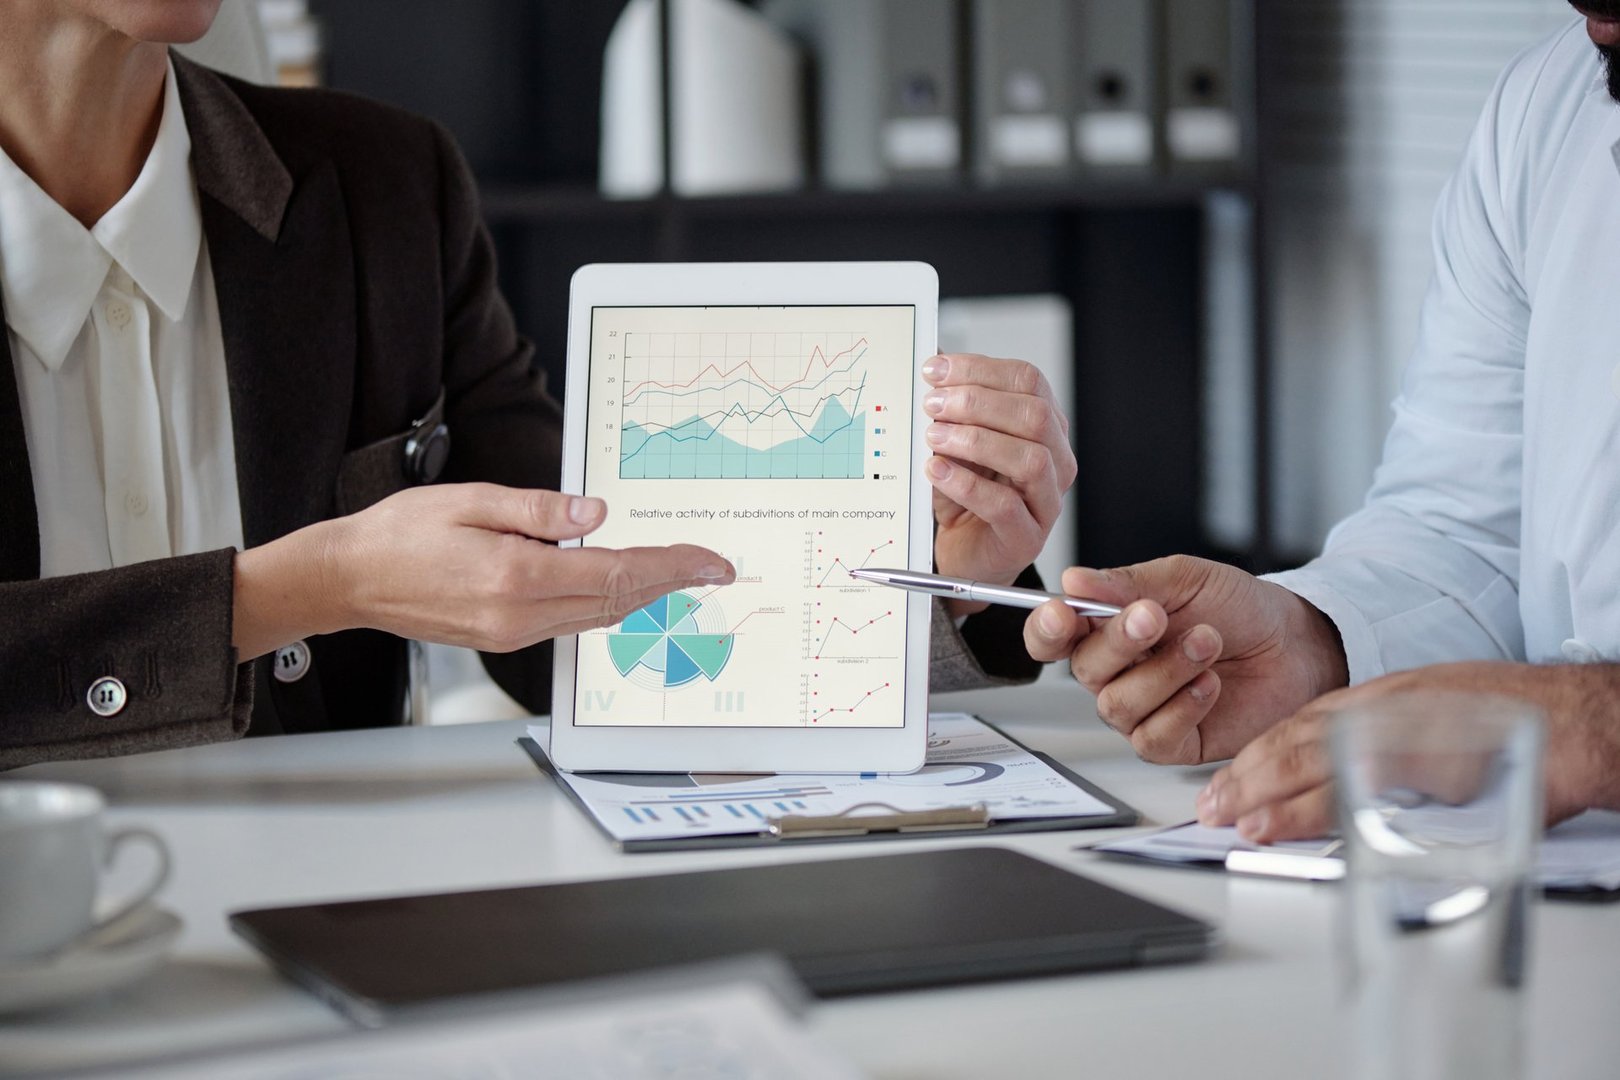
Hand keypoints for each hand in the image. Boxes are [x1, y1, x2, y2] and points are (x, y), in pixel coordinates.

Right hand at [234, 484, 733, 657]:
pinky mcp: (504, 638)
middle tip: (712, 567)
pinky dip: (605, 604)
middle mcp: (520, 615)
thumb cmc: (400, 533)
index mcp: (515, 576)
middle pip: (617, 601)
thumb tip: (598, 514)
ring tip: (679, 574)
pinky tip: (620, 585)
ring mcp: (512, 634)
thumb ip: (540, 510)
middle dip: (670, 582)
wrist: (350, 579)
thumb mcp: (473, 500)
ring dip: (642, 596)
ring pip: (598, 618)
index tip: (710, 562)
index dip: (671, 567)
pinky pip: (571, 623)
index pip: (616, 573)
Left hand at [923, 353, 1076, 615]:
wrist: (964, 553)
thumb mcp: (955, 442)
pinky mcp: (1026, 538)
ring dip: (976, 441)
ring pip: (1031, 460)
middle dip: (977, 402)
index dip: (980, 369)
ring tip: (934, 437)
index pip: (1027, 381)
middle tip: (933, 404)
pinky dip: (967, 484)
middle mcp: (1056, 461)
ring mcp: (1046, 501)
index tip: (936, 370)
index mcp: (1044, 426)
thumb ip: (952, 408)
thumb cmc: (964, 496)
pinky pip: (1005, 506)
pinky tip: (938, 471)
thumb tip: (935, 367)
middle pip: (1035, 415)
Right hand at [1022, 555, 1348, 763]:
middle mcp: (1117, 671)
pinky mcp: (1172, 742)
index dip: (1046, 629)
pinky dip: (1182, 707)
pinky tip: (1210, 684)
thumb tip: (1074, 580)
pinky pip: (1151, 737)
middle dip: (1119, 641)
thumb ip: (1128, 582)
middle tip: (1154, 616)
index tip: (1062, 614)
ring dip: (1164, 671)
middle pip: (1084, 669)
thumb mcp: (1185, 580)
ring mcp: (1142, 709)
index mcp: (1107, 627)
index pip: (1051, 636)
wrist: (1296, 644)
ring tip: (1207, 642)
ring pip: (1117, 705)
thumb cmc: (1241, 609)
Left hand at [1197, 661, 1619, 843]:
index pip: (1302, 724)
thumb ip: (1390, 749)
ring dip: (1269, 793)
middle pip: (1296, 738)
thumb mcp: (1436, 726)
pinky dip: (1319, 806)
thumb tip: (1348, 786)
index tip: (1225, 783)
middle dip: (1248, 776)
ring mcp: (1407, 728)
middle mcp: (1387, 704)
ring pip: (1318, 758)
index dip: (1258, 755)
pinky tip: (1287, 824)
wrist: (1583, 717)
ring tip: (1234, 821)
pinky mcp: (1431, 759)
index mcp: (1385, 697)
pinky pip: (1362, 784)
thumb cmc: (1518, 721)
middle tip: (1211, 809)